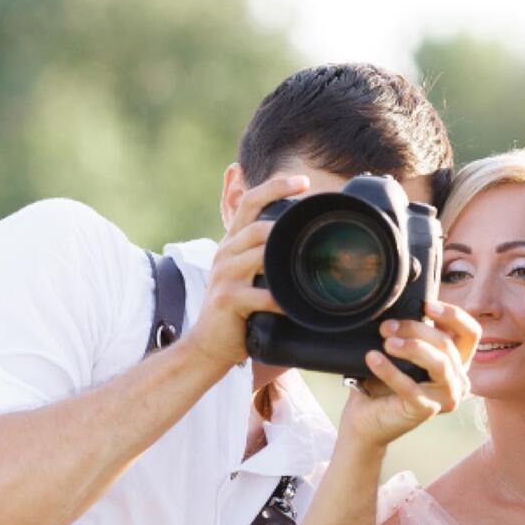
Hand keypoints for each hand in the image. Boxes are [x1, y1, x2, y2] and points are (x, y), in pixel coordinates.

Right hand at [184, 175, 307, 368]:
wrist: (208, 343)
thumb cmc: (235, 309)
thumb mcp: (245, 274)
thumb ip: (265, 255)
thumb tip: (302, 243)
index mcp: (231, 243)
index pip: (249, 202)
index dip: (275, 187)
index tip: (303, 181)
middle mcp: (225, 253)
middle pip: (256, 226)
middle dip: (286, 222)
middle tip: (316, 227)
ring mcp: (224, 275)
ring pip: (259, 254)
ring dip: (285, 257)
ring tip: (311, 262)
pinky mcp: (228, 299)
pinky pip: (261, 295)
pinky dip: (282, 300)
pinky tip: (298, 305)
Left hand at [340, 300, 480, 446]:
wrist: (365, 417)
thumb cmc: (384, 383)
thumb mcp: (403, 352)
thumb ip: (413, 335)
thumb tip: (403, 310)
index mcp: (456, 363)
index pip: (470, 334)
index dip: (453, 316)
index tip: (427, 305)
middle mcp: (458, 381)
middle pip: (447, 344)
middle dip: (415, 329)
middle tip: (386, 327)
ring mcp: (446, 398)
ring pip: (440, 364)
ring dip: (412, 348)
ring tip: (387, 343)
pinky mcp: (427, 411)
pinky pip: (411, 387)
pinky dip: (390, 371)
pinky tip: (373, 359)